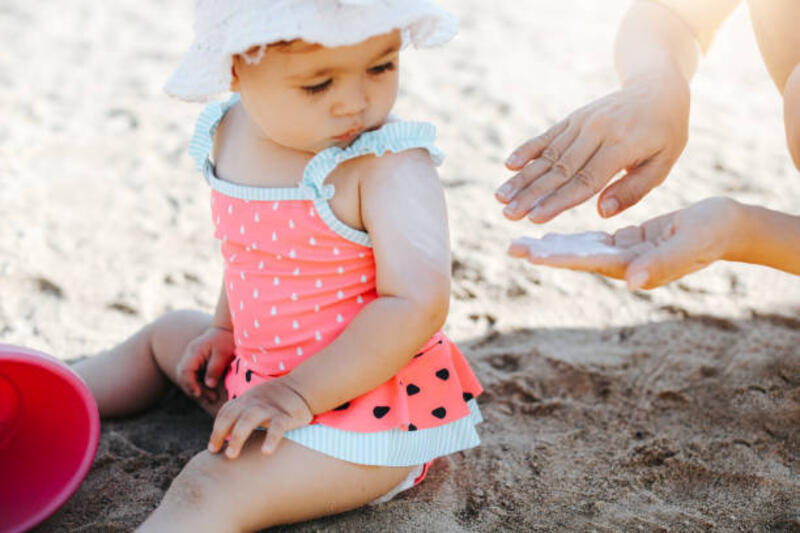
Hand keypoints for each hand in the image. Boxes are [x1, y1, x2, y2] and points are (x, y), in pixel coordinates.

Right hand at [176, 326, 234, 404]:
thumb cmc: (225, 340)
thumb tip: (209, 385)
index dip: (190, 384)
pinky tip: (211, 394)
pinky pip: (193, 378)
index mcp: (194, 351)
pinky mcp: (195, 365)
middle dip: (195, 390)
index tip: (199, 394)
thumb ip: (215, 368)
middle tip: (211, 399)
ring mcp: (190, 360)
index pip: (185, 370)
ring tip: (213, 399)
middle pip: (184, 377)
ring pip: (187, 379)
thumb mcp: (223, 353)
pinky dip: (200, 386)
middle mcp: (189, 356)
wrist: (225, 331)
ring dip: (198, 390)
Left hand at [207, 378, 312, 458]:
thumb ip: (241, 413)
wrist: (304, 386)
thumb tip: (224, 436)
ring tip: (232, 455)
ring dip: (238, 436)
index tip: (212, 449)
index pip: (226, 413)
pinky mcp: (286, 416)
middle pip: (232, 415)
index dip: (216, 430)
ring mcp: (270, 408)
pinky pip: (277, 427)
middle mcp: (254, 403)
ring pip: (249, 420)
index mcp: (246, 401)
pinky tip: (266, 451)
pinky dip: (271, 438)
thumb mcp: (256, 401)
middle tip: (215, 452)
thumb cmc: (276, 399)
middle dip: (220, 432)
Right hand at [496, 73, 689, 221]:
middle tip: (508, 214)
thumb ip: (633, 190)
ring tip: (500, 197)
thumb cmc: (664, 133)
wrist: (657, 86)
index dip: (558, 201)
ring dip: (522, 178)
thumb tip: (601, 211)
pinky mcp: (573, 118)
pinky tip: (508, 164)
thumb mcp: (663, 163)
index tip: (535, 219)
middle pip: (559, 170)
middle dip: (531, 194)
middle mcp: (598, 131)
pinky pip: (546, 136)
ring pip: (547, 155)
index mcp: (623, 146)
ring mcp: (583, 122)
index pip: (585, 181)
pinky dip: (526, 150)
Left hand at [508, 197, 743, 289]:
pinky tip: (551, 233)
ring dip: (552, 246)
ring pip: (580, 250)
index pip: (587, 262)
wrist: (727, 228)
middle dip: (544, 254)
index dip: (558, 257)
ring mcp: (624, 255)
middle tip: (512, 248)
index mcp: (633, 266)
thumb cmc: (712, 235)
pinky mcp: (627, 242)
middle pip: (575, 259)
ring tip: (523, 242)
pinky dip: (571, 236)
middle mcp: (623, 265)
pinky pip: (592, 240)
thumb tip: (634, 280)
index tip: (531, 255)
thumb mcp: (689, 246)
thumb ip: (664, 263)